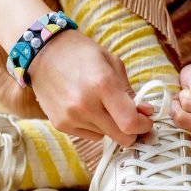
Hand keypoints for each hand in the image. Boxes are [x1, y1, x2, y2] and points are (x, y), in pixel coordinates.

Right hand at [29, 30, 153, 145]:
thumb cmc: (81, 54)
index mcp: (102, 84)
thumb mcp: (112, 63)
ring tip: (100, 104)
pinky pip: (89, 136)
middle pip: (121, 138)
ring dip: (110, 126)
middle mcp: (85, 105)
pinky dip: (94, 126)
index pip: (130, 123)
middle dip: (132, 131)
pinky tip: (86, 108)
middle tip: (131, 119)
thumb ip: (130, 91)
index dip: (144, 126)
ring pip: (106, 137)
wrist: (43, 53)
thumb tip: (146, 113)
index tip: (146, 120)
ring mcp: (71, 117)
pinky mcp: (60, 125)